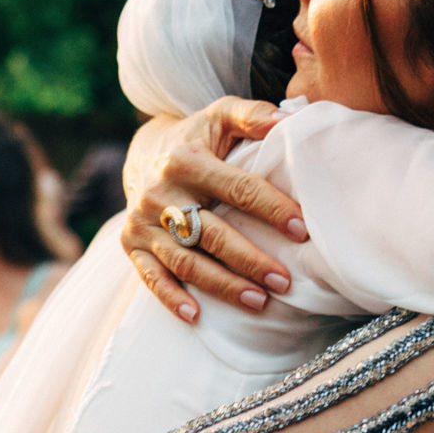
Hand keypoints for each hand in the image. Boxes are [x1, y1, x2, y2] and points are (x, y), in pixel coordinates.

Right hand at [119, 98, 307, 321]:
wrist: (145, 151)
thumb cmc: (198, 136)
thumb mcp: (222, 115)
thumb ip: (255, 115)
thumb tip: (291, 120)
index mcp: (185, 160)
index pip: (237, 189)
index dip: (272, 209)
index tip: (302, 231)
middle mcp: (159, 193)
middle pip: (210, 233)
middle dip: (249, 259)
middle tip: (284, 280)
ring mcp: (142, 223)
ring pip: (185, 262)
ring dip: (222, 285)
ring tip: (259, 301)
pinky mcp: (131, 245)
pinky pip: (151, 277)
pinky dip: (171, 299)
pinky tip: (198, 316)